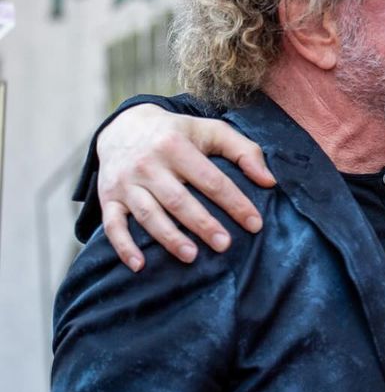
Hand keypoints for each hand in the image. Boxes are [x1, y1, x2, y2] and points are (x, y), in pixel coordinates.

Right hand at [97, 104, 274, 270]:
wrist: (123, 126)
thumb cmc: (178, 134)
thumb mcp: (211, 131)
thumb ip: (244, 151)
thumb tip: (269, 181)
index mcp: (177, 146)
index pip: (211, 179)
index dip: (234, 202)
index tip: (255, 224)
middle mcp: (149, 164)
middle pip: (178, 199)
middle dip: (202, 224)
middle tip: (225, 245)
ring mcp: (126, 182)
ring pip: (148, 214)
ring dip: (168, 237)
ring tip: (191, 256)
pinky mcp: (108, 197)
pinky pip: (112, 225)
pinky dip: (123, 246)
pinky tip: (139, 265)